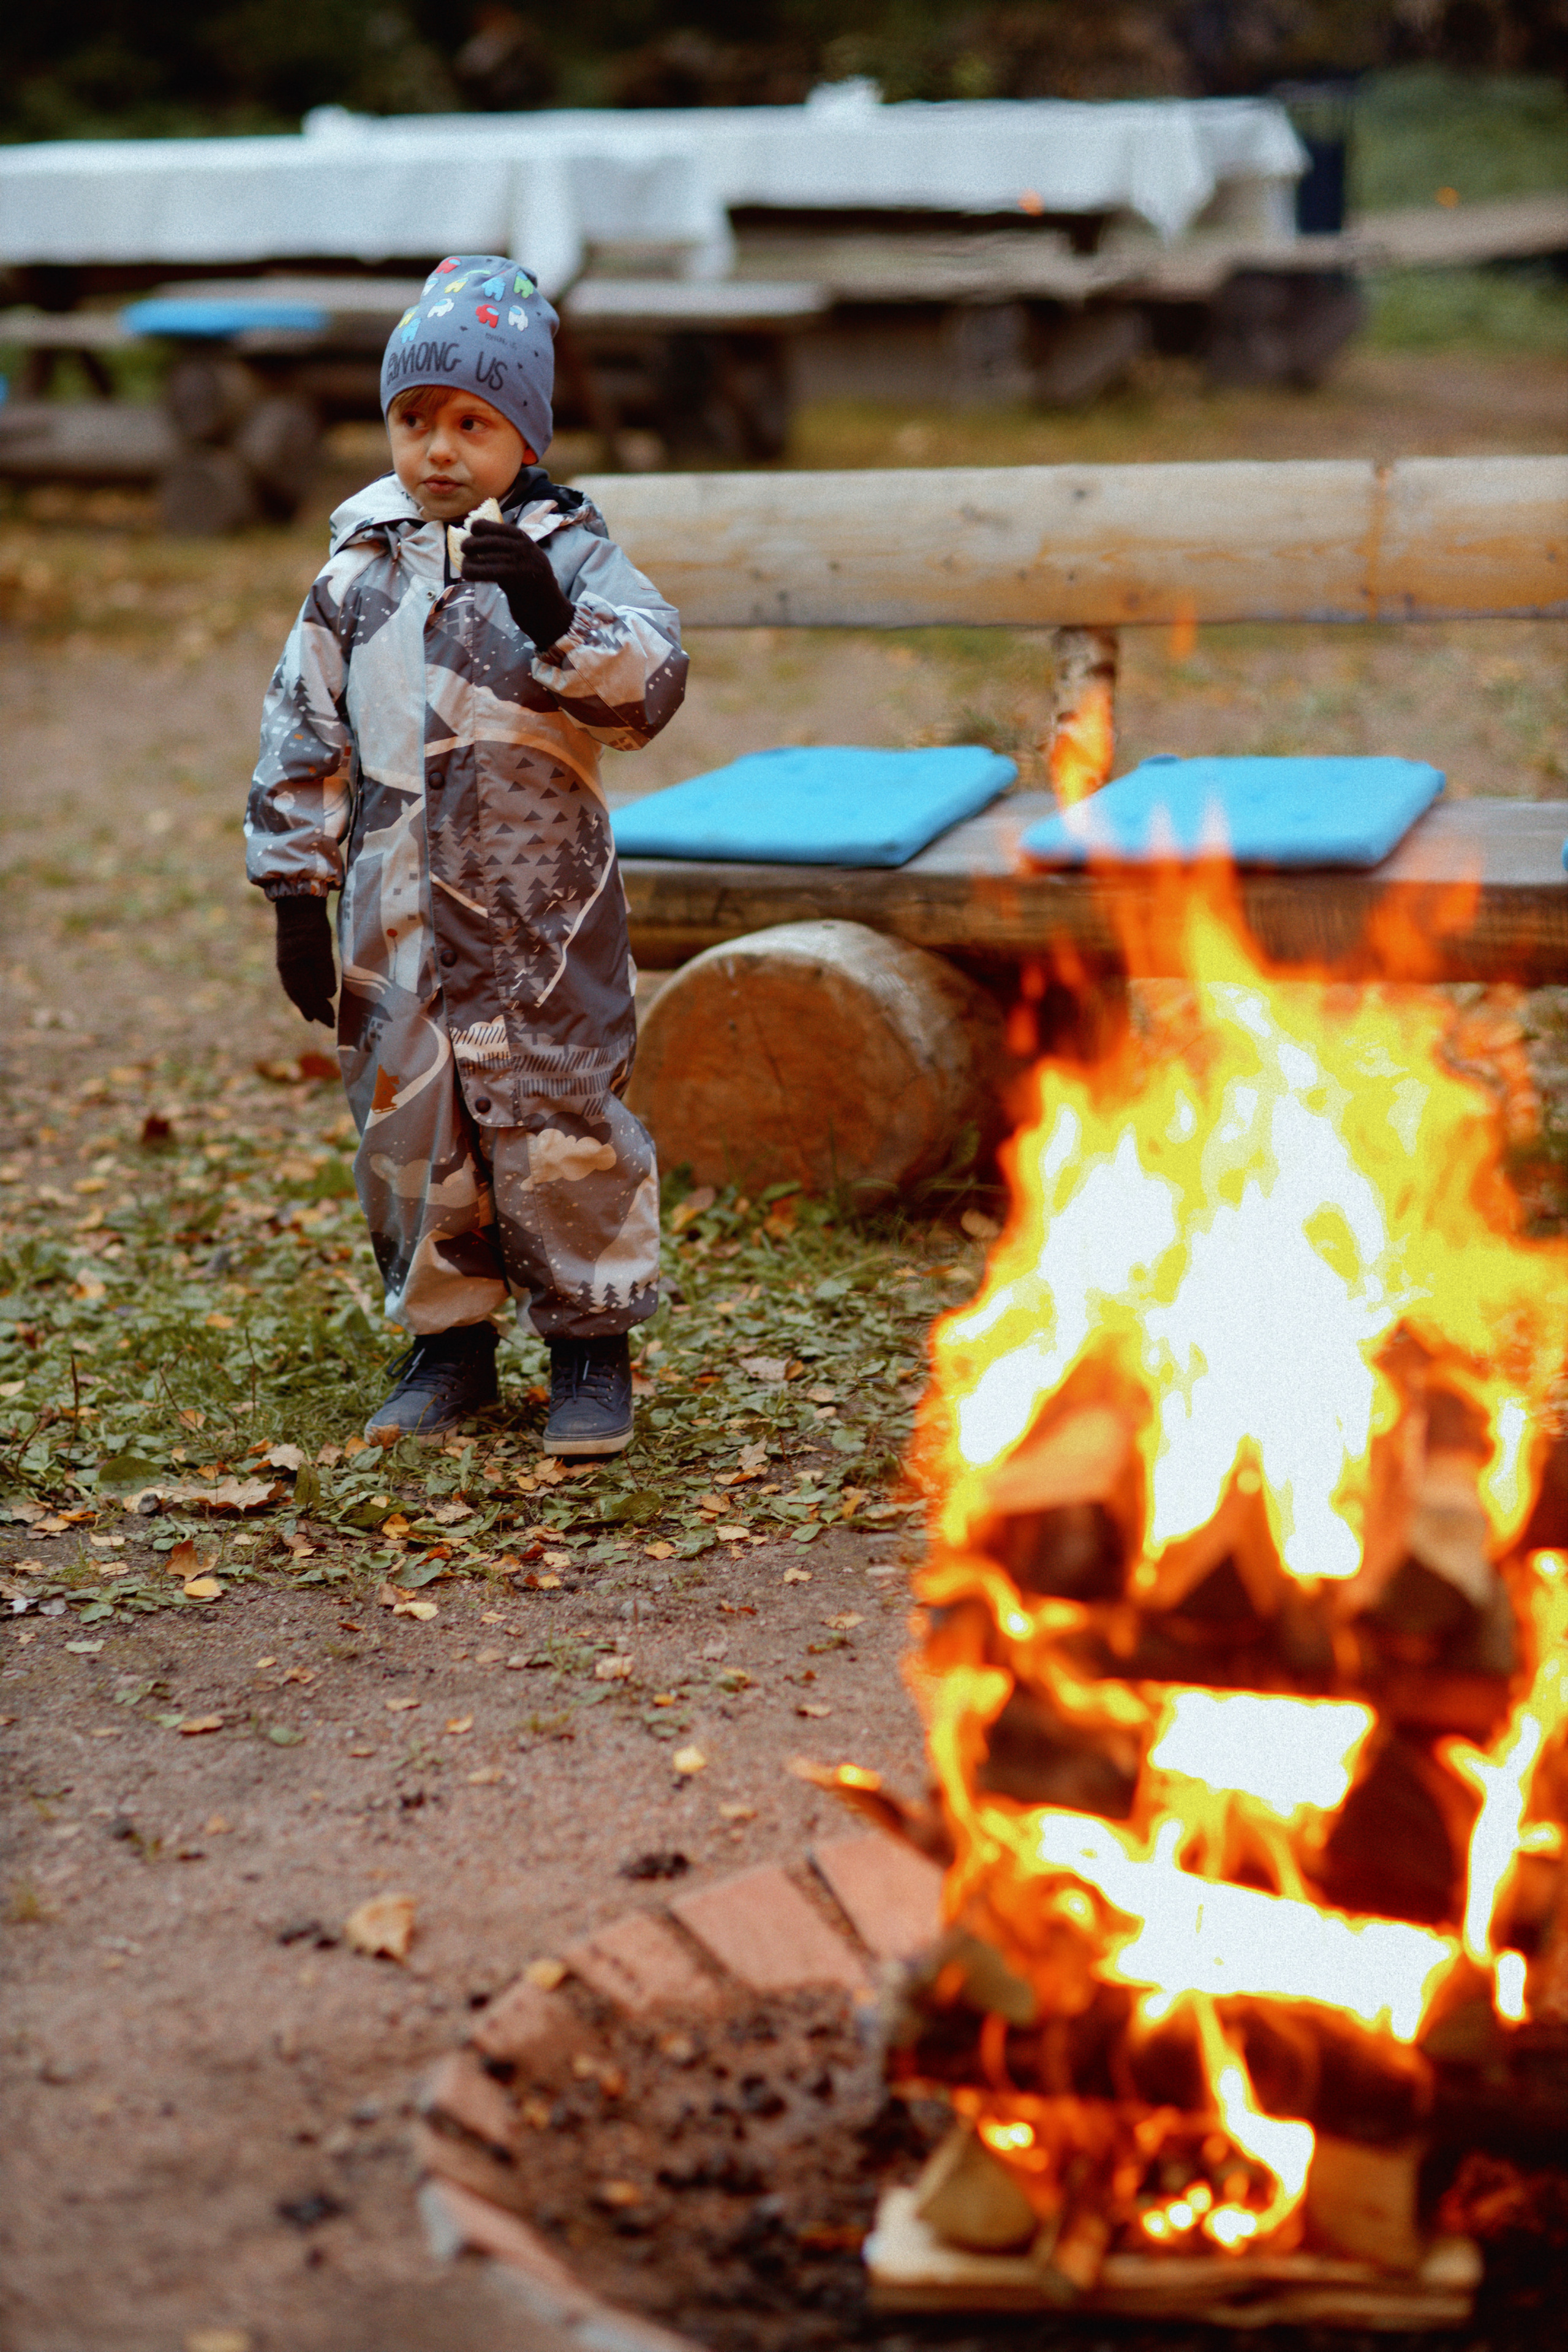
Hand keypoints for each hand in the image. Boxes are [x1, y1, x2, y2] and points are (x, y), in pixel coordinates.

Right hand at [274, 894, 336, 1027]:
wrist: (297, 903)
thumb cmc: (312, 926)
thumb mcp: (322, 949)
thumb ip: (324, 973)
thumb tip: (328, 995)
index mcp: (293, 969)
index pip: (307, 997)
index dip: (320, 1010)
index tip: (331, 1022)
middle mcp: (286, 969)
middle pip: (299, 996)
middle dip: (313, 1010)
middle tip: (326, 1023)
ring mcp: (285, 963)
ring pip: (295, 990)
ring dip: (305, 1003)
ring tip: (312, 1016)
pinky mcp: (288, 955)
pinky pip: (293, 981)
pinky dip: (300, 992)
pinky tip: (305, 994)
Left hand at [460, 516, 573, 651]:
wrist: (551, 614)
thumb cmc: (532, 589)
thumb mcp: (523, 562)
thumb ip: (506, 551)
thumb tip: (475, 541)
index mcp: (527, 542)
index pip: (498, 526)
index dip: (480, 527)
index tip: (472, 532)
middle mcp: (526, 549)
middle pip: (488, 540)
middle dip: (471, 544)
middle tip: (464, 551)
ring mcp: (522, 563)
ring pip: (485, 556)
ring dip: (469, 562)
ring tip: (465, 569)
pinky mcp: (516, 580)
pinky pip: (488, 571)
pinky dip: (473, 572)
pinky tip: (467, 575)